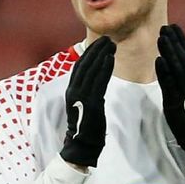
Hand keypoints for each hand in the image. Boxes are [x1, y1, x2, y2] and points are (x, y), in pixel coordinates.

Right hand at [60, 36, 115, 166]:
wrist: (83, 144)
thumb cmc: (87, 126)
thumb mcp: (86, 104)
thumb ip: (89, 90)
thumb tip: (98, 78)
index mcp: (72, 90)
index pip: (80, 66)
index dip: (90, 52)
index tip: (100, 42)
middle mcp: (74, 90)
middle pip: (85, 64)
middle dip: (97, 49)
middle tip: (108, 39)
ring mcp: (81, 96)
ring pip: (91, 70)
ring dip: (102, 55)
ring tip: (112, 44)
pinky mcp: (91, 102)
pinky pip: (98, 81)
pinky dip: (105, 68)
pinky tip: (111, 58)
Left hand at [156, 24, 184, 163]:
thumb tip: (177, 69)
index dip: (181, 42)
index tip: (174, 27)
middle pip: (184, 60)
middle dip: (175, 42)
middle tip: (165, 26)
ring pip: (178, 70)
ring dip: (169, 52)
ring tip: (161, 38)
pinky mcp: (177, 106)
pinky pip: (171, 87)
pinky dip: (165, 73)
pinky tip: (159, 61)